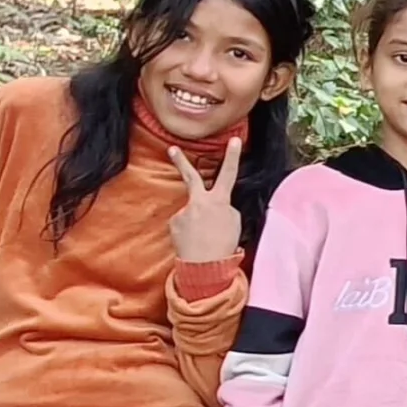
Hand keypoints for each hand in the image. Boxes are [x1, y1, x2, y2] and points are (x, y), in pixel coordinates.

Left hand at [167, 137, 246, 262]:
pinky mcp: (174, 222)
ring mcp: (184, 211)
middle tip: (172, 149)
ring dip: (196, 222)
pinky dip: (189, 231)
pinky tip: (194, 241)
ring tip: (203, 239)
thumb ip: (225, 209)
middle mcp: (199, 202)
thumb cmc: (224, 246)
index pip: (229, 174)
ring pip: (192, 211)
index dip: (232, 156)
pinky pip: (183, 223)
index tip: (234, 140)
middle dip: (181, 161)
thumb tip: (215, 206)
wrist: (204, 266)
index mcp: (220, 201)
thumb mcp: (234, 223)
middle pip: (191, 177)